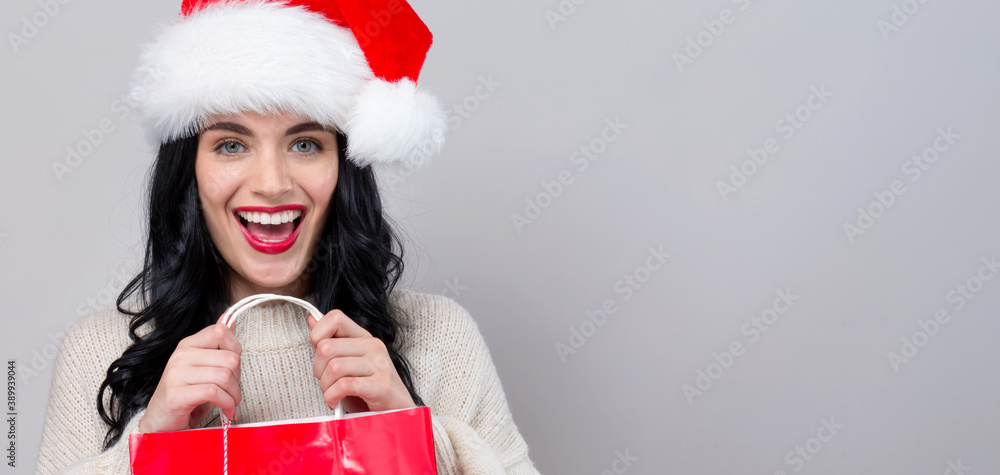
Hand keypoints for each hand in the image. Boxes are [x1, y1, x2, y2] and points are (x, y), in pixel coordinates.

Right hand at [138, 315, 241, 432]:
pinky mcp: (176, 394)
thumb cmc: (187, 397)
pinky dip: (226, 403)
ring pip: (224, 376)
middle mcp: (181, 356)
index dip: (235, 349)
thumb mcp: (205, 369)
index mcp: (188, 345)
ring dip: (234, 395)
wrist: (161, 424)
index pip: (221, 331)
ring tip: (229, 403)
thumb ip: (218, 347)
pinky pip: (213, 392)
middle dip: (238, 379)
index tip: (233, 368)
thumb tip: (228, 317)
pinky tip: (225, 410)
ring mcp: (176, 374)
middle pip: (230, 358)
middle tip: (231, 392)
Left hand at [308, 310, 415, 413]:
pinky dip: (332, 396)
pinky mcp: (381, 385)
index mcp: (364, 337)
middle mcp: (373, 346)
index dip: (318, 334)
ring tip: (332, 394)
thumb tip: (311, 318)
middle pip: (327, 346)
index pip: (336, 318)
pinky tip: (335, 401)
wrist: (396, 412)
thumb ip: (331, 342)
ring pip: (334, 367)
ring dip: (325, 386)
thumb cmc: (369, 390)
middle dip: (318, 369)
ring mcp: (379, 365)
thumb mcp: (348, 363)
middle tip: (326, 382)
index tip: (318, 354)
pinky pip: (345, 385)